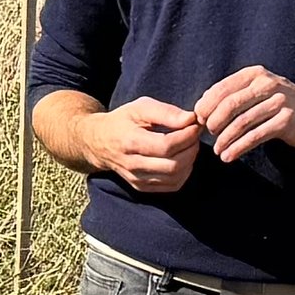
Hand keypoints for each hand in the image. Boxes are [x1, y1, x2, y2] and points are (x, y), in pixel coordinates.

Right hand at [89, 96, 205, 193]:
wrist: (99, 143)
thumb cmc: (123, 121)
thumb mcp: (140, 107)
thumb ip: (166, 112)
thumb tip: (191, 119)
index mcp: (130, 142)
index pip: (166, 146)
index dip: (187, 136)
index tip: (195, 124)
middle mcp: (132, 165)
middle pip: (173, 165)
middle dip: (191, 148)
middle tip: (195, 134)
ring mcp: (137, 179)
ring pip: (175, 177)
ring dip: (190, 160)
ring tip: (190, 145)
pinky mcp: (142, 187)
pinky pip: (172, 186)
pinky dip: (184, 172)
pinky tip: (183, 158)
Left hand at [190, 66, 294, 160]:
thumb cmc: (285, 104)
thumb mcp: (261, 90)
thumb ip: (236, 93)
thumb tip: (203, 103)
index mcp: (256, 75)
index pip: (223, 88)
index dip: (206, 105)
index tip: (199, 120)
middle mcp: (267, 84)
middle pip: (230, 104)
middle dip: (213, 122)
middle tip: (208, 135)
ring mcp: (278, 102)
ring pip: (242, 122)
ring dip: (225, 139)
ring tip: (217, 150)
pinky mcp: (286, 121)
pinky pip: (255, 136)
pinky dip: (238, 148)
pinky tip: (228, 156)